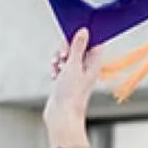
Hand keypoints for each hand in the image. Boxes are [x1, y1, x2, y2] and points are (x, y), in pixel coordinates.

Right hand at [43, 27, 98, 147]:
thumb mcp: (73, 65)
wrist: (61, 116)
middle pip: (77, 47)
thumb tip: (84, 31)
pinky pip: (60, 66)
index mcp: (93, 63)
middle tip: (63, 55)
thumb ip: (78, 47)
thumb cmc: (71, 95)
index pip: (93, 42)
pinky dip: (56, 67)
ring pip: (67, 56)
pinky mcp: (65, 80)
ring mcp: (75, 74)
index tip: (73, 36)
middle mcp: (86, 68)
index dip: (83, 36)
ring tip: (56, 65)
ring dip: (59, 57)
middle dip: (67, 47)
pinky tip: (54, 74)